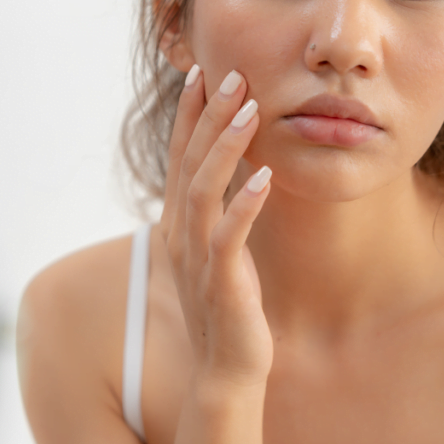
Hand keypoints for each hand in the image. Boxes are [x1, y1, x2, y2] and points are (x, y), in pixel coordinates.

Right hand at [158, 65, 273, 386]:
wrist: (225, 369)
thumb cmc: (225, 306)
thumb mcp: (215, 250)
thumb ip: (214, 212)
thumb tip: (228, 170)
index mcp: (178, 224)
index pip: (179, 157)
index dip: (188, 115)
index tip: (201, 74)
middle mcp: (180, 234)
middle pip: (188, 162)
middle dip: (207, 116)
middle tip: (230, 73)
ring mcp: (197, 258)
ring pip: (202, 190)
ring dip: (225, 147)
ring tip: (250, 110)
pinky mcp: (221, 281)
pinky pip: (228, 236)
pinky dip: (244, 203)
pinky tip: (264, 175)